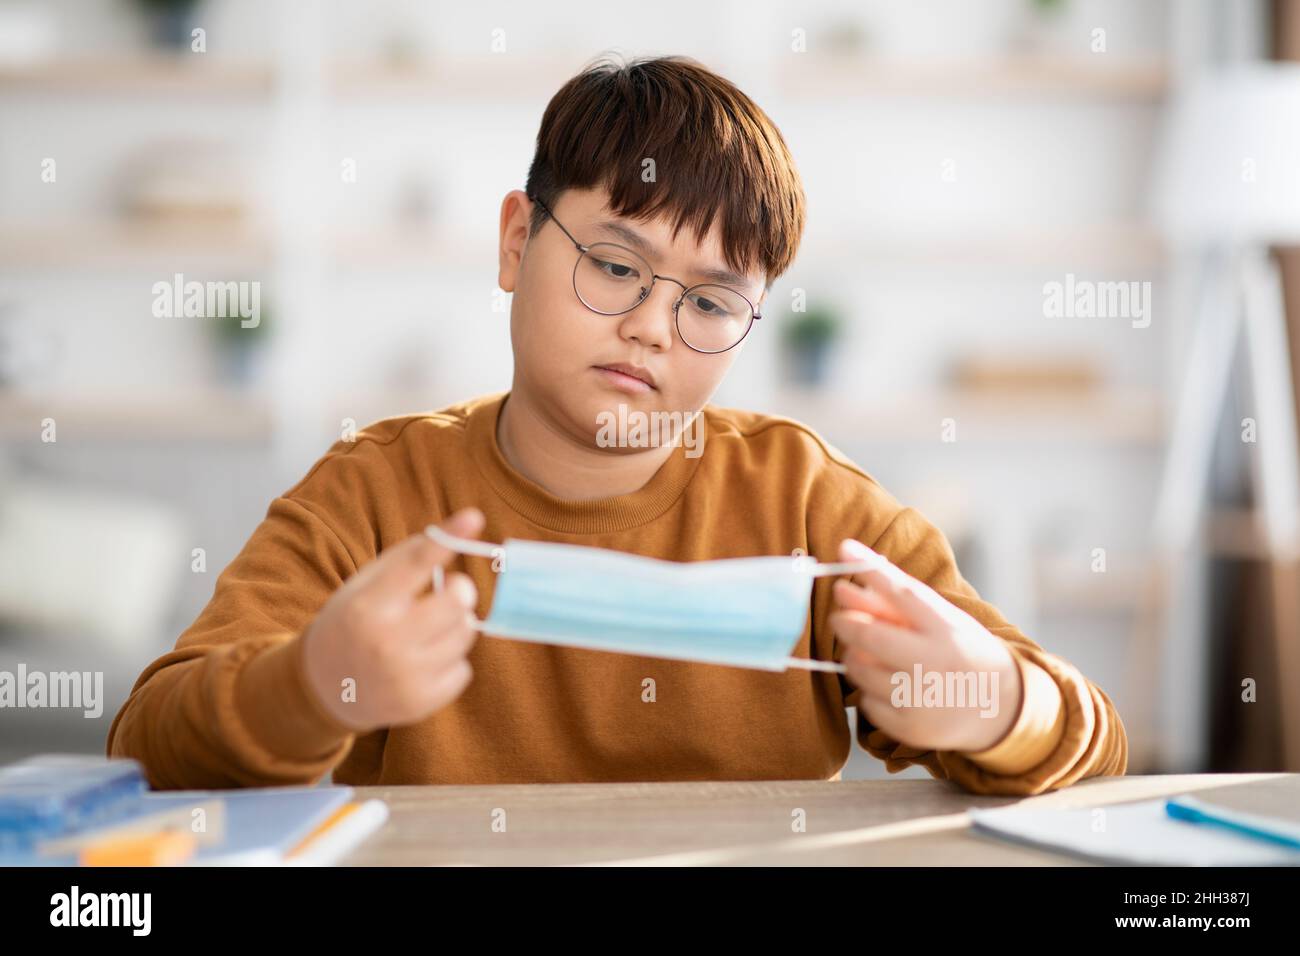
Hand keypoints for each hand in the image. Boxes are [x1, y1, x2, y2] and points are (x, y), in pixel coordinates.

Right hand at [301, 507, 484, 732]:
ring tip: (428, 630)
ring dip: (455, 626)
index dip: (447, 539)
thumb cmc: (354, 622)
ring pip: (465, 634)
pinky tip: (423, 662)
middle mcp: (385, 641)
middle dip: (460, 592)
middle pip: (457, 602)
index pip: (414, 564)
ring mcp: (404, 676)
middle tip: (449, 593)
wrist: (323, 688)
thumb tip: (469, 523)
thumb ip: (412, 557)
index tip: (473, 518)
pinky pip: (463, 670)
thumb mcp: (367, 585)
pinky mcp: (420, 703)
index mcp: (366, 604)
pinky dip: (450, 663)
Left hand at [829, 538, 1021, 753]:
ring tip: (864, 653)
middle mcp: (935, 663)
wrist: (1002, 707)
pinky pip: (866, 702)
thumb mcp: (944, 621)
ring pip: (860, 670)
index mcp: (948, 630)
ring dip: (853, 656)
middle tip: (838, 617)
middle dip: (845, 623)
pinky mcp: (910, 727)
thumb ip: (899, 602)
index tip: (845, 550)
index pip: (904, 593)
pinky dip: (869, 690)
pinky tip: (886, 685)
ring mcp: (922, 698)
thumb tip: (849, 580)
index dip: (871, 570)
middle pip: (871, 637)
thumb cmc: (962, 651)